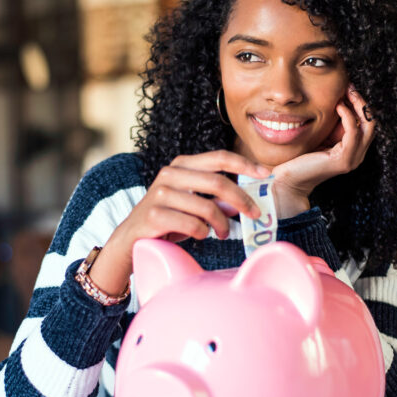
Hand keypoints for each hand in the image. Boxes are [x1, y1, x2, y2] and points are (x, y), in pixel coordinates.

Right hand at [88, 151, 269, 294]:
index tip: (266, 174)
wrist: (130, 239)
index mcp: (181, 165)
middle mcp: (169, 174)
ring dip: (222, 224)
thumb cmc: (167, 220)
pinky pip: (193, 225)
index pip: (219, 157)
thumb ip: (215, 199)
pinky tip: (200, 236)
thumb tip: (244, 202)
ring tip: (223, 232)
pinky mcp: (154, 216)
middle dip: (242, 200)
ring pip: (207, 207)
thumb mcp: (192, 204)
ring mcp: (160, 194)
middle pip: (218, 182)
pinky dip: (203, 233)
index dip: (245, 165)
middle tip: (255, 214)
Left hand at [270, 86, 376, 217]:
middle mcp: (357, 155)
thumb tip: (338, 100)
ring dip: (358, 105)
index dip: (360, 105)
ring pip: (368, 126)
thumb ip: (332, 125)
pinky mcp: (343, 160)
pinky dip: (348, 116)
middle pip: (371, 123)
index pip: (365, 123)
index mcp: (352, 150)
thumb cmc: (300, 158)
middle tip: (350, 87)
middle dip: (362, 102)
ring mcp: (352, 159)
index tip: (348, 88)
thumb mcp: (321, 136)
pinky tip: (338, 106)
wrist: (289, 180)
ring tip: (346, 92)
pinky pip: (353, 133)